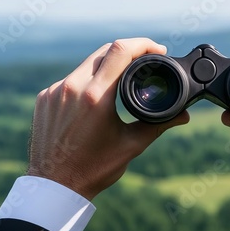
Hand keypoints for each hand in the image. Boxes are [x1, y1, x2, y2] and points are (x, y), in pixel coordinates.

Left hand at [27, 38, 188, 199]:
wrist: (54, 186)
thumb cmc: (94, 168)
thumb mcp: (131, 145)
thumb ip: (160, 124)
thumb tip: (184, 114)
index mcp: (95, 96)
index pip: (121, 51)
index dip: (144, 44)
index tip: (158, 50)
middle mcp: (72, 87)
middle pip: (105, 51)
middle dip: (128, 51)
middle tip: (145, 62)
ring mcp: (54, 91)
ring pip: (87, 64)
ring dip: (107, 66)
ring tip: (122, 80)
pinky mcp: (44, 98)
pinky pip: (70, 79)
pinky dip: (87, 81)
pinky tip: (96, 97)